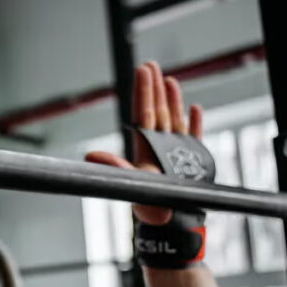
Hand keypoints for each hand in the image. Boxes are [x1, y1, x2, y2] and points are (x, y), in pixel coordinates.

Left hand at [85, 62, 202, 224]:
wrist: (171, 221)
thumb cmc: (149, 204)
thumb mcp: (130, 181)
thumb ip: (114, 166)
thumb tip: (90, 155)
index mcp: (144, 146)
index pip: (144, 112)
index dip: (143, 92)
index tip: (142, 71)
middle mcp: (159, 144)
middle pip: (157, 109)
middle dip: (154, 88)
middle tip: (150, 65)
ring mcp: (176, 150)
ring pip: (174, 118)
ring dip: (173, 100)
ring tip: (170, 80)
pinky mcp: (192, 159)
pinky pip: (194, 136)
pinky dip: (196, 122)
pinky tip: (195, 108)